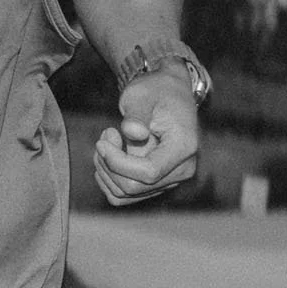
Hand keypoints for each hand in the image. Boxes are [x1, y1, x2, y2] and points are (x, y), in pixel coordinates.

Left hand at [93, 73, 200, 206]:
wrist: (168, 94)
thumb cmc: (155, 91)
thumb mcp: (142, 95)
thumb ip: (136, 114)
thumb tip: (133, 132)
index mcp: (184, 147)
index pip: (148, 172)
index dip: (117, 161)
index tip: (102, 139)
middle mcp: (182, 170)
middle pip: (133, 187)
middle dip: (108, 164)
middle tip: (106, 134)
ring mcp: (171, 179)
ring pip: (125, 193)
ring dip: (105, 169)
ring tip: (108, 139)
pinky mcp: (157, 183)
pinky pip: (124, 195)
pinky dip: (109, 178)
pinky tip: (108, 155)